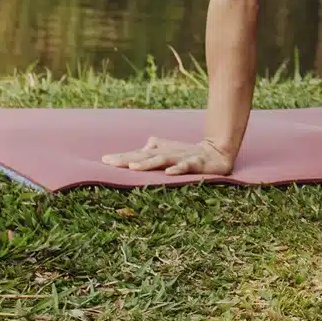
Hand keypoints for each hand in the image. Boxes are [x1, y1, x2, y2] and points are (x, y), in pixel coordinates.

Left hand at [100, 136, 234, 175]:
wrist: (217, 152)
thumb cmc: (189, 153)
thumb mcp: (169, 150)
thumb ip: (154, 148)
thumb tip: (142, 146)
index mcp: (160, 152)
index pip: (137, 155)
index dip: (122, 158)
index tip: (104, 161)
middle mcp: (168, 154)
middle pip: (144, 157)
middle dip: (127, 160)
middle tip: (110, 163)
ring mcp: (181, 158)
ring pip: (162, 161)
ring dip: (147, 164)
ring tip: (133, 167)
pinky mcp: (196, 163)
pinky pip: (186, 167)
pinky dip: (178, 170)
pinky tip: (169, 174)